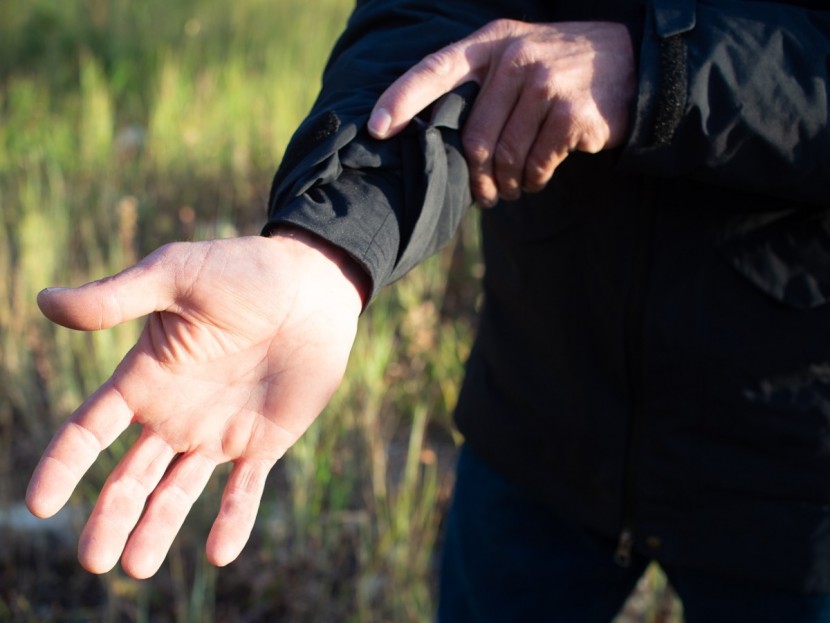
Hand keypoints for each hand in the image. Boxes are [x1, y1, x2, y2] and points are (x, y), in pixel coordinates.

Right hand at [26, 231, 365, 577]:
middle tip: (95, 560)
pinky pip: (244, 489)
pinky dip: (233, 520)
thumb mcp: (175, 276)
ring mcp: (219, 431)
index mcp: (147, 378)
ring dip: (158, 529)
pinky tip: (220, 553)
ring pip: (178, 492)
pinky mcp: (264, 440)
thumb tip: (44, 301)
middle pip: (130, 477)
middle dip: (110, 518)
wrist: (313, 285)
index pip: (90, 430)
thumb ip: (116, 298)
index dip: (63, 466)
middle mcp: (176, 413)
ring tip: (138, 567)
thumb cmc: (243, 272)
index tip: (40, 504)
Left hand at [368, 20, 635, 206]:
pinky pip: (536, 166)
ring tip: (515, 187)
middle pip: (474, 137)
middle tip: (487, 194)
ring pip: (505, 157)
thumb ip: (485, 82)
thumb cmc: (564, 68)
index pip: (435, 68)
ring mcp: (545, 83)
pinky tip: (540, 177)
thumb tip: (441, 140)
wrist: (635, 63)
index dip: (401, 99)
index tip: (375, 128)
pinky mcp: (570, 113)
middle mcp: (516, 58)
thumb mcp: (522, 53)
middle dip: (478, 176)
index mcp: (494, 42)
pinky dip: (534, 180)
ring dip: (508, 184)